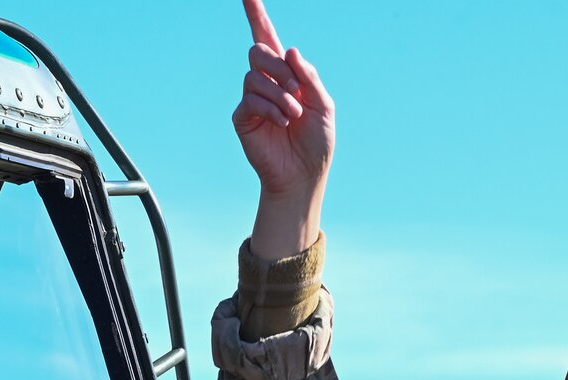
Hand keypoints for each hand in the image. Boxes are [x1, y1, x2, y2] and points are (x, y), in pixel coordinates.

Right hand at [232, 0, 332, 256]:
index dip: (257, 15)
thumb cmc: (317, 143)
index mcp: (287, 75)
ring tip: (293, 114)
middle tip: (296, 92)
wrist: (305, 176)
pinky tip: (282, 121)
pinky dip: (270, 107)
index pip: (268, 38)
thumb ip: (309, 76)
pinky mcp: (243, 118)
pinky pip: (250, 98)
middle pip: (259, 51)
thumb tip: (289, 49)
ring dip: (278, 92)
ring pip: (254, 75)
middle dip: (279, 68)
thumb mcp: (324, 106)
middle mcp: (267, 82)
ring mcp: (253, 100)